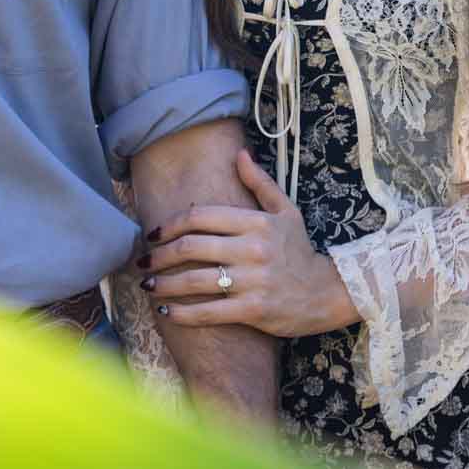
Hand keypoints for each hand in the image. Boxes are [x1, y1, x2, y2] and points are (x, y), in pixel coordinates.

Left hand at [139, 150, 358, 338]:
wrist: (326, 292)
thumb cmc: (299, 250)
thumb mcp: (286, 211)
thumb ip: (259, 183)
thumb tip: (239, 154)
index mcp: (256, 222)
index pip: (201, 217)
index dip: (171, 224)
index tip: (153, 234)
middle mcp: (253, 249)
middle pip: (192, 247)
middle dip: (159, 255)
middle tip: (142, 261)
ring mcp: (253, 281)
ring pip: (195, 281)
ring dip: (164, 284)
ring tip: (147, 285)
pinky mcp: (254, 310)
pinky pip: (209, 311)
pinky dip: (183, 313)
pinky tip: (166, 311)